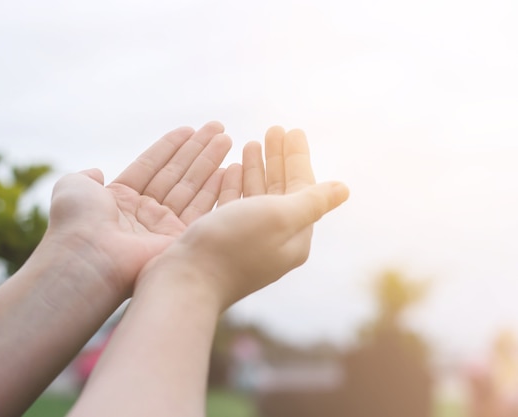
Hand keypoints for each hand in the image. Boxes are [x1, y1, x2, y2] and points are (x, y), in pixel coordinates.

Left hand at [45, 122, 241, 296]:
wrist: (89, 256)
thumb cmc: (77, 221)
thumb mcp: (73, 187)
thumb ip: (86, 176)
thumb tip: (96, 172)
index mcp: (120, 199)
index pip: (151, 166)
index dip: (170, 147)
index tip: (189, 129)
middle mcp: (144, 213)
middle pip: (176, 173)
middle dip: (197, 149)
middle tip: (218, 127)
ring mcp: (163, 227)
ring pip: (191, 187)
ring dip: (210, 161)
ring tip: (228, 138)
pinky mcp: (180, 240)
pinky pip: (202, 209)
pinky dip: (217, 188)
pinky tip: (229, 168)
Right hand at [142, 127, 348, 309]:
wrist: (186, 281)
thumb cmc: (232, 246)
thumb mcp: (278, 217)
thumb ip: (312, 200)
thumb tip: (344, 189)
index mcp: (294, 235)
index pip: (303, 188)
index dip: (297, 158)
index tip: (292, 130)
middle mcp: (273, 240)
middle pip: (281, 191)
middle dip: (278, 159)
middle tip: (274, 129)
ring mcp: (246, 242)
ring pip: (256, 197)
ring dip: (257, 169)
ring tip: (252, 143)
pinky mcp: (222, 241)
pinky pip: (234, 206)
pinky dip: (235, 185)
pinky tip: (232, 169)